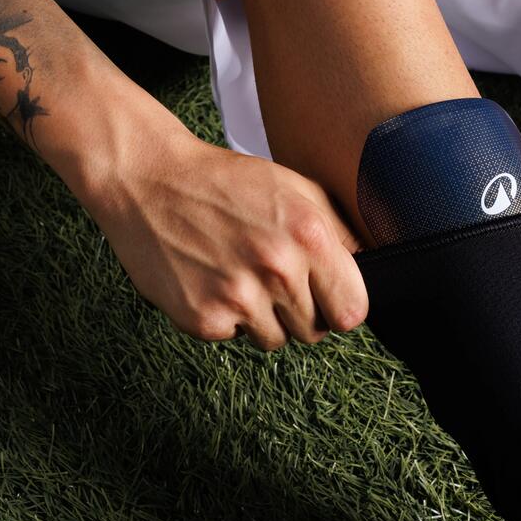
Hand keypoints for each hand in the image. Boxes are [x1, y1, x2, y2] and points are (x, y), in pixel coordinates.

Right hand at [83, 115, 369, 349]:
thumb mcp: (295, 189)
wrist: (149, 180)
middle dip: (300, 311)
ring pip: (275, 340)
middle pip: (314, 331)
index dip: (341, 305)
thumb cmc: (226, 182)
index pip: (353, 310)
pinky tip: (210, 279)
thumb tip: (371, 270)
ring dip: (262, 317)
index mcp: (309, 235)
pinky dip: (224, 317)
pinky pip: (233, 337)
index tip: (327, 297)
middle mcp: (278, 268)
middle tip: (270, 277)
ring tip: (238, 273)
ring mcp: (239, 296)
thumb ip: (339, 232)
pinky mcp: (203, 318)